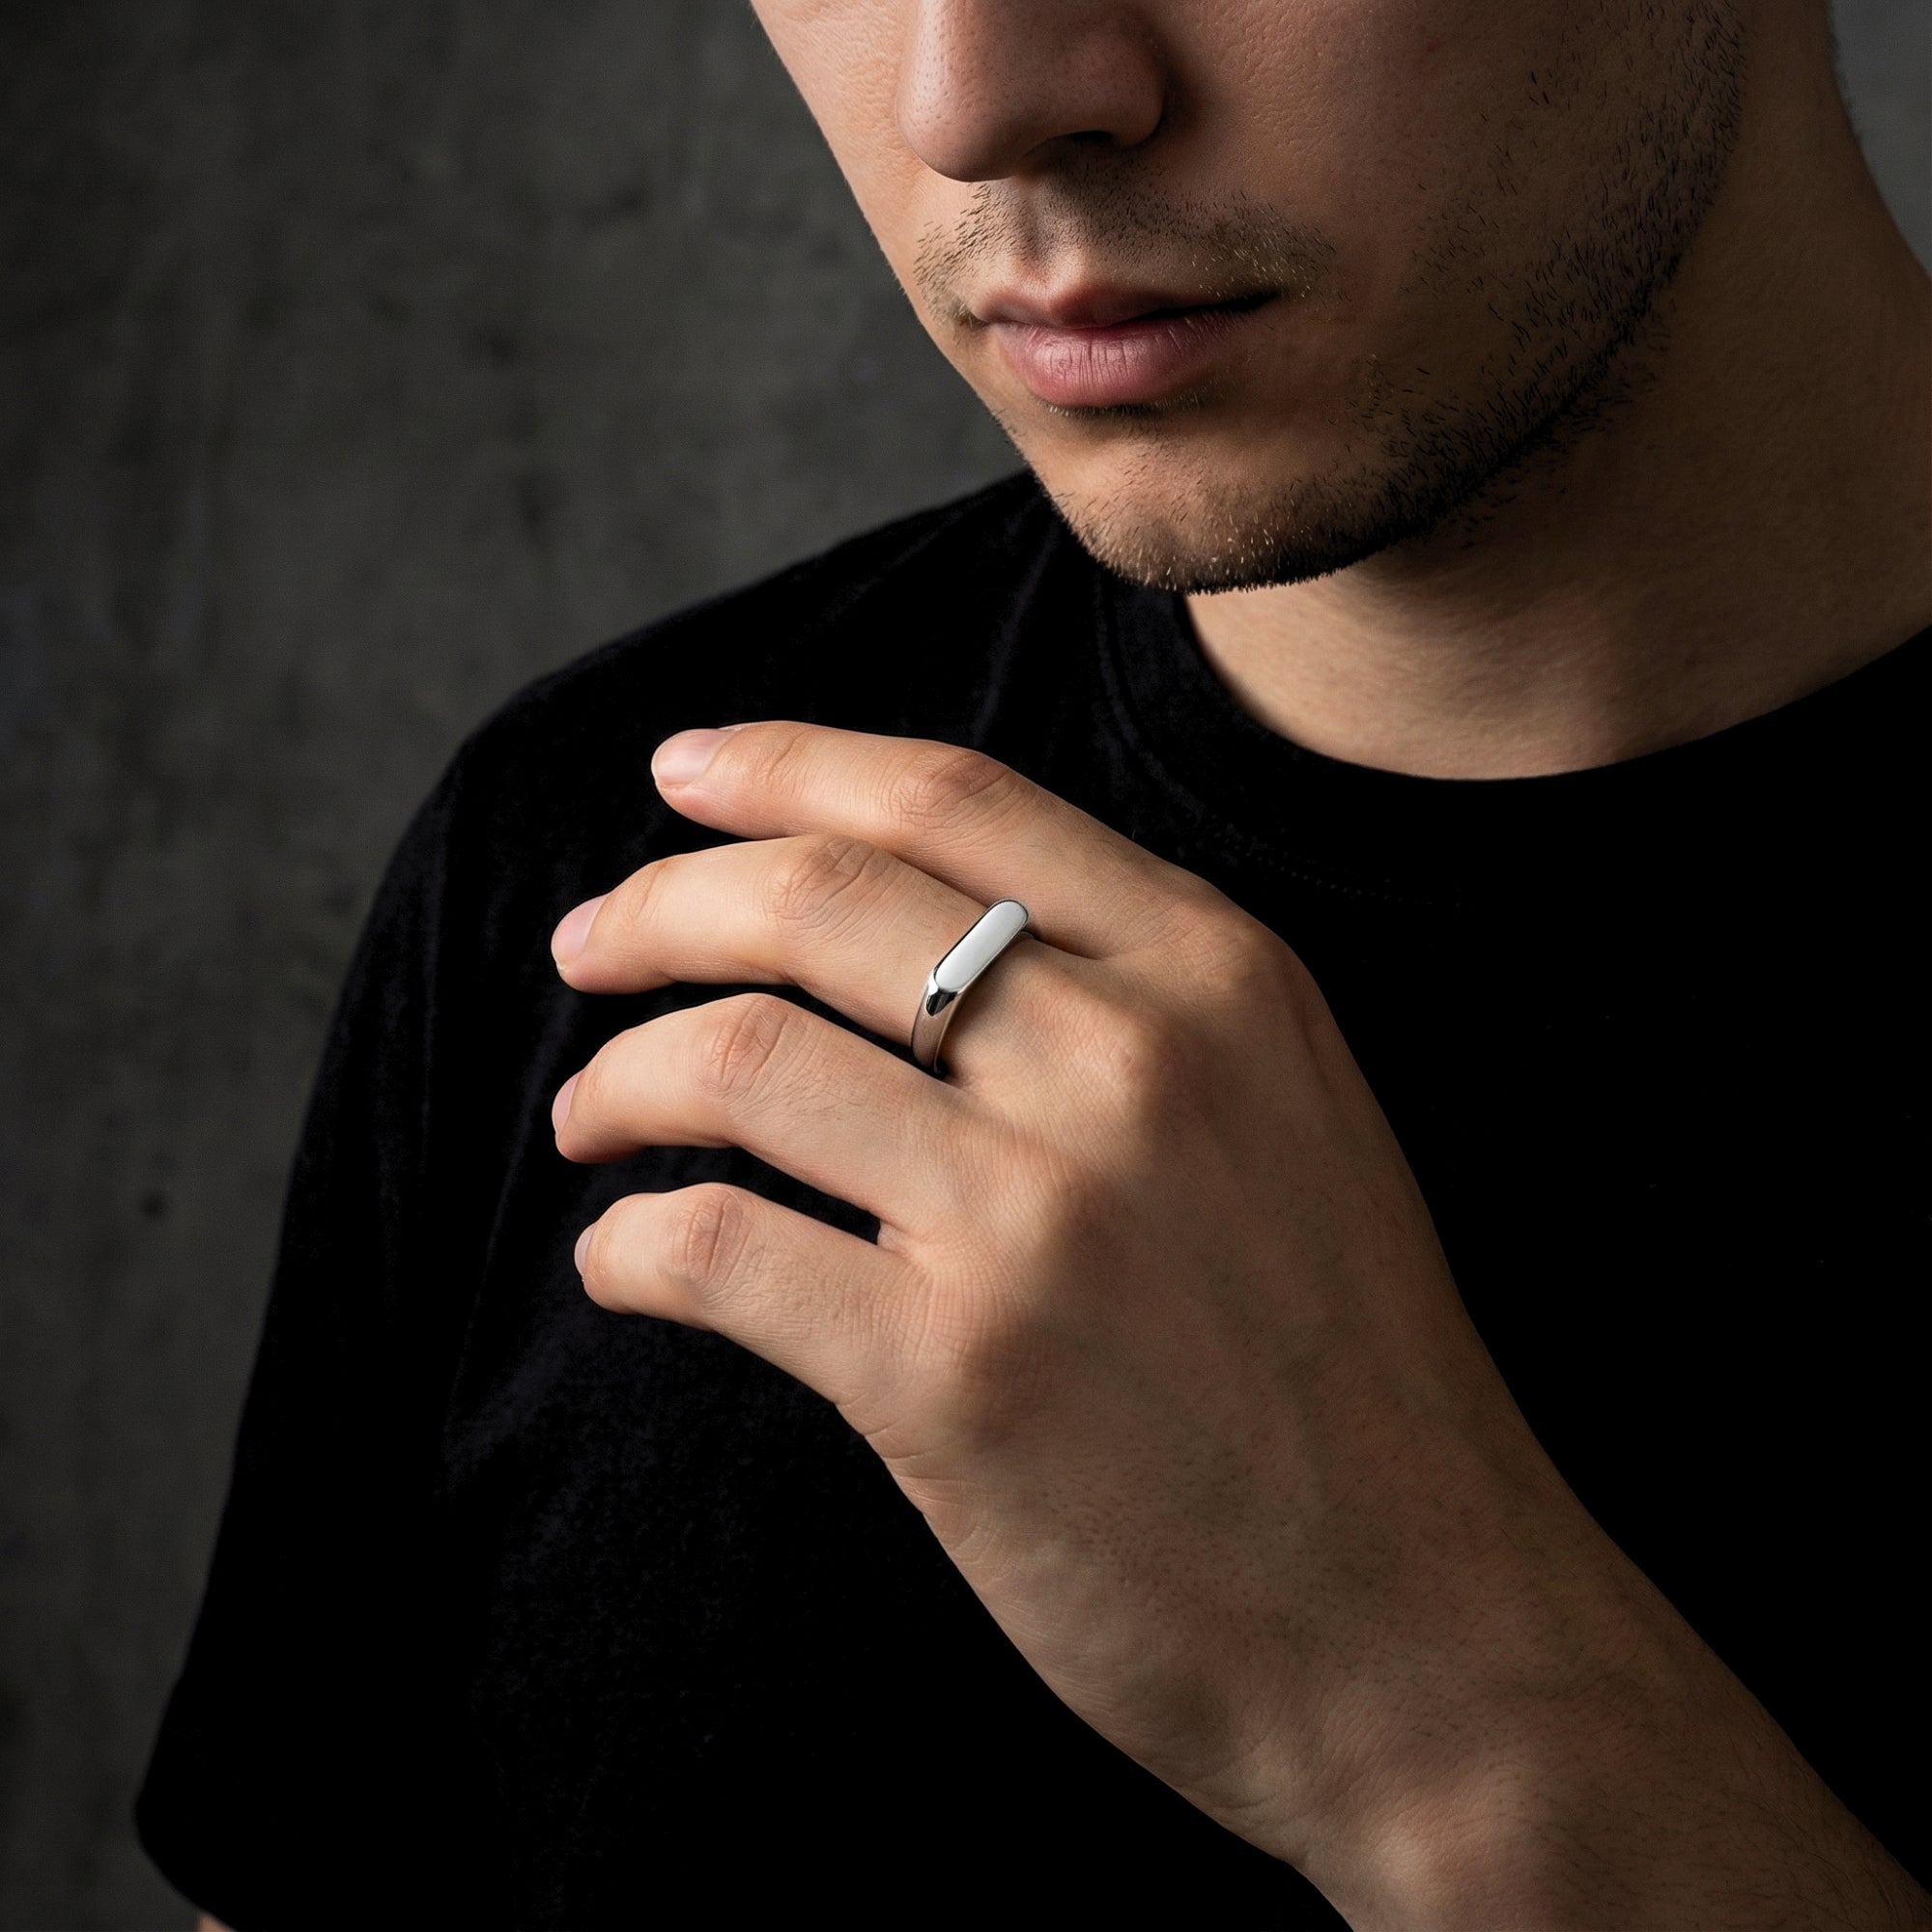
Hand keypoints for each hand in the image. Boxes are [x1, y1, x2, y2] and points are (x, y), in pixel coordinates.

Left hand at [550, 723, 1920, 1927]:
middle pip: (820, 901)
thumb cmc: (1339, 1370)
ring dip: (621, 1078)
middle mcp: (1131, 1061)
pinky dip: (630, 1243)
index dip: (784, 764)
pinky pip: (720, 1248)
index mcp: (1218, 974)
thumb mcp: (1284, 1113)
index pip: (949, 798)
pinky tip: (622, 1260)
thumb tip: (900, 930)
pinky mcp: (958, 1375)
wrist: (1431, 1625)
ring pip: (741, 1059)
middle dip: (661, 905)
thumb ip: (1128, 996)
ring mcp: (1041, 1216)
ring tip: (589, 1117)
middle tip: (587, 948)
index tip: (683, 771)